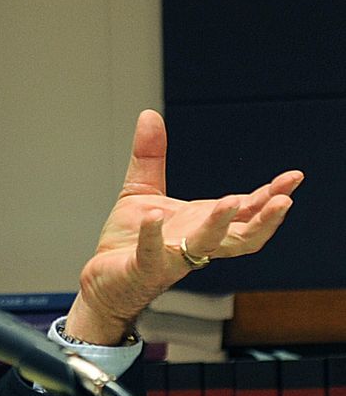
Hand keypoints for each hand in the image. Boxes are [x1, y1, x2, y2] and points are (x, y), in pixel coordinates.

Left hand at [66, 110, 302, 344]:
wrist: (102, 280)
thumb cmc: (129, 241)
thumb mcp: (143, 191)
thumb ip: (150, 156)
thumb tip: (150, 114)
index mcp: (201, 223)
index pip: (245, 212)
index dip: (269, 196)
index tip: (293, 178)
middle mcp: (195, 243)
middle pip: (241, 237)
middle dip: (264, 219)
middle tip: (284, 201)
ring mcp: (172, 258)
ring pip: (205, 246)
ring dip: (219, 225)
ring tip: (230, 202)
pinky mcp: (144, 268)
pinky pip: (152, 253)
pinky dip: (154, 235)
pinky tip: (155, 216)